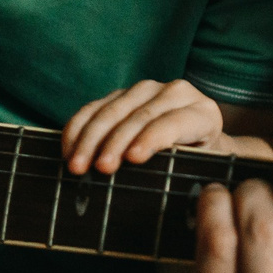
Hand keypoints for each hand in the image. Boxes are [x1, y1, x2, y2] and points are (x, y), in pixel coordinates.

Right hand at [63, 78, 228, 173]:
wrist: (196, 144)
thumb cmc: (197, 165)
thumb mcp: (197, 169)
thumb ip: (180, 169)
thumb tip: (151, 183)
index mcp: (204, 114)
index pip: (174, 123)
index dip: (152, 138)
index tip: (132, 158)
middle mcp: (178, 94)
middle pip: (141, 115)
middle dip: (116, 142)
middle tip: (99, 169)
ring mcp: (148, 89)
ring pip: (114, 109)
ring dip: (91, 137)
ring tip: (77, 165)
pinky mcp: (124, 93)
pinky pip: (95, 106)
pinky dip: (79, 127)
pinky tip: (68, 149)